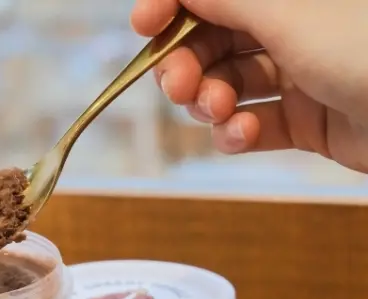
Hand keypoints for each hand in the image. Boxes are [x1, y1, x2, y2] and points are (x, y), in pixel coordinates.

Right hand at [131, 0, 367, 172]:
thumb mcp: (290, 16)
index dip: (173, 6)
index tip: (144, 25)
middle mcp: (293, 27)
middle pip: (214, 41)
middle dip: (188, 64)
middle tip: (180, 86)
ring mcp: (300, 74)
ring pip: (229, 85)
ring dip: (212, 102)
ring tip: (222, 113)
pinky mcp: (306, 120)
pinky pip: (255, 123)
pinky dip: (239, 133)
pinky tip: (244, 134)